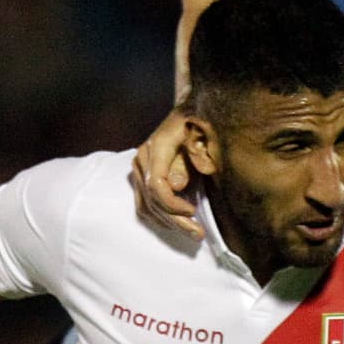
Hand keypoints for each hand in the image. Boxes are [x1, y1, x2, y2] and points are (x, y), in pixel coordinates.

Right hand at [131, 108, 202, 240]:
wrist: (191, 110)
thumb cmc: (201, 122)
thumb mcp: (203, 135)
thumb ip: (193, 156)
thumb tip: (175, 185)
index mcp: (156, 147)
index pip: (156, 185)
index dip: (173, 204)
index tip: (193, 212)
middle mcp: (143, 158)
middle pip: (151, 200)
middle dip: (175, 220)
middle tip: (197, 233)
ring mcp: (140, 168)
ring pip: (146, 206)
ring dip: (168, 223)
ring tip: (192, 232)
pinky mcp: (141, 176)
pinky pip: (143, 204)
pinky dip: (159, 218)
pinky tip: (176, 224)